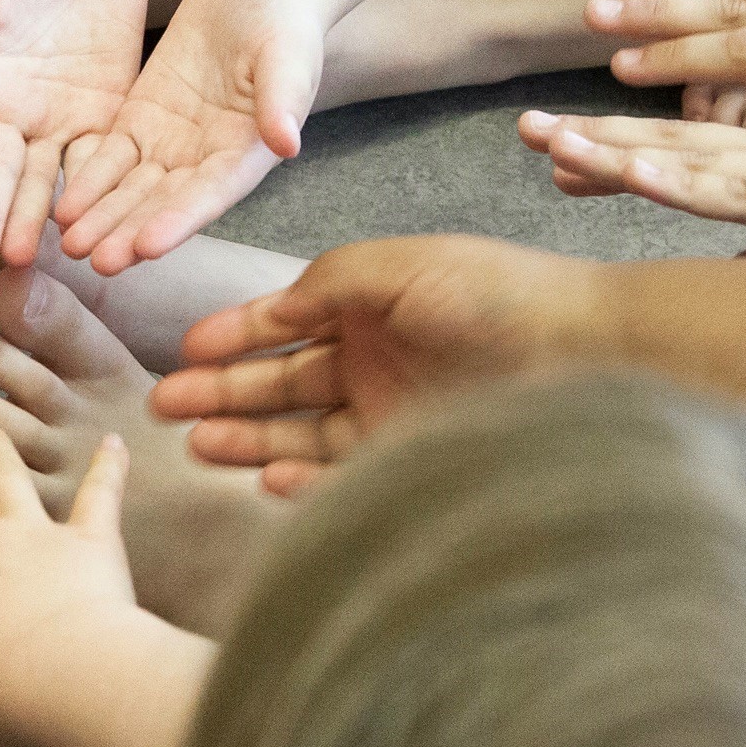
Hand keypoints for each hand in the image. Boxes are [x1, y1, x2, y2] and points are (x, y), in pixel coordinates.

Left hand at [53, 0, 330, 272]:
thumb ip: (284, 98)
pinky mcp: (142, 121)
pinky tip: (61, 207)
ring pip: (131, 188)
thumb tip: (287, 143)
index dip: (178, 221)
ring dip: (102, 217)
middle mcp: (206, 160)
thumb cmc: (285, 22)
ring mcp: (170, 144)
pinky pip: (110, 157)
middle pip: (163, 203)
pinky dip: (88, 181)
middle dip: (129, 232)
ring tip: (69, 244)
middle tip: (96, 261)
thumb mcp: (288, 53)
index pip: (210, 194)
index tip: (147, 248)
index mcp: (247, 152)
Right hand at [151, 234, 607, 493]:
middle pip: (279, 384)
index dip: (230, 338)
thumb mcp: (396, 268)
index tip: (184, 353)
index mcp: (365, 307)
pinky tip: (265, 476)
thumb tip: (270, 314)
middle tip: (164, 408)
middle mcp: (371, 362)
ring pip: (298, 433)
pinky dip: (299, 478)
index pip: (281, 325)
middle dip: (220, 394)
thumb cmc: (492, 294)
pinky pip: (338, 474)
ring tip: (198, 444)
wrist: (581, 352)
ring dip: (247, 438)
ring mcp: (389, 415)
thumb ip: (325, 285)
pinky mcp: (409, 461)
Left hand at [519, 108, 745, 244]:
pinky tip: (638, 174)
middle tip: (521, 129)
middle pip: (668, 142)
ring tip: (550, 143)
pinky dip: (687, 178)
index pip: (682, 150)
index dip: (618, 147)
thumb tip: (744, 285)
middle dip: (593, 137)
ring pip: (687, 158)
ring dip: (617, 150)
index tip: (555, 147)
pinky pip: (741, 188)